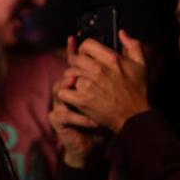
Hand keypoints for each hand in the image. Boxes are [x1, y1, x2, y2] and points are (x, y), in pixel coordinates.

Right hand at [49, 38, 104, 167]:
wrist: (96, 143)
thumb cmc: (104, 116)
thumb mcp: (113, 92)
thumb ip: (115, 68)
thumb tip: (121, 36)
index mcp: (78, 81)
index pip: (72, 62)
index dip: (71, 51)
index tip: (73, 40)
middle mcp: (66, 90)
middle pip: (64, 74)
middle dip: (74, 73)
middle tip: (85, 76)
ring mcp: (60, 104)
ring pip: (59, 91)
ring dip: (73, 92)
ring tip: (86, 93)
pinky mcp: (59, 120)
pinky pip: (64, 115)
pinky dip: (79, 118)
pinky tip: (94, 122)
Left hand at [56, 31, 149, 133]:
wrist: (134, 117)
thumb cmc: (137, 91)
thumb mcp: (141, 65)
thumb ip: (132, 45)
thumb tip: (121, 33)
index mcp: (111, 59)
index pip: (87, 44)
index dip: (85, 49)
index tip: (87, 55)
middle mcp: (98, 70)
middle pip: (75, 59)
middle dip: (77, 64)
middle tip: (83, 71)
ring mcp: (89, 85)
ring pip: (69, 73)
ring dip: (72, 78)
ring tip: (80, 83)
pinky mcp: (82, 100)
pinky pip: (63, 90)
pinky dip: (66, 92)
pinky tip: (74, 94)